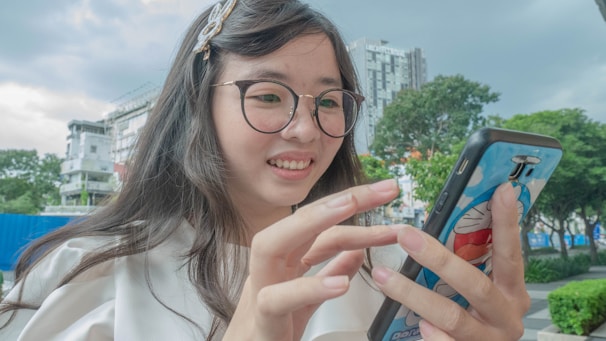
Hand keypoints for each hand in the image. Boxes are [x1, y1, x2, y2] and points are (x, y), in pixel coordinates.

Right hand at [224, 179, 402, 339]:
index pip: (319, 226)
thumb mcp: (305, 301)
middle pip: (299, 223)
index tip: (386, 196)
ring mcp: (259, 292)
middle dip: (340, 201)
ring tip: (350, 207)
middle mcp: (268, 270)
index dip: (354, 208)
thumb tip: (356, 253)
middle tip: (383, 190)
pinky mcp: (261, 323)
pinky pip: (277, 300)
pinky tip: (341, 284)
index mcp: (281, 263)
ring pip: (270, 246)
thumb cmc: (268, 333)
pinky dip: (309, 288)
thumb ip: (326, 274)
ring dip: (312, 222)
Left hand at [372, 182, 530, 340]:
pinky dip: (434, 337)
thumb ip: (468, 265)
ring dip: (414, 295)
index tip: (501, 190)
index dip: (507, 223)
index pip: (511, 253)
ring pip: (452, 317)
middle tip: (405, 235)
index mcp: (512, 291)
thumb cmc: (477, 318)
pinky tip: (419, 327)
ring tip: (384, 276)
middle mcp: (507, 316)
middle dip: (437, 258)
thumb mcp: (481, 290)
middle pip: (474, 285)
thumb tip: (439, 224)